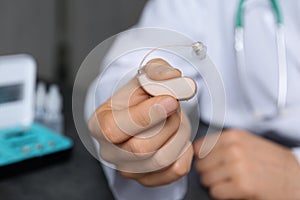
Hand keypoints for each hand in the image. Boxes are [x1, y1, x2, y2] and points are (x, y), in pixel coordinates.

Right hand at [88, 58, 192, 185]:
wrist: (146, 113)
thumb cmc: (141, 96)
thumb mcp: (146, 76)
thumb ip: (157, 72)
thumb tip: (173, 78)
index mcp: (99, 125)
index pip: (114, 129)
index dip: (145, 115)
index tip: (170, 100)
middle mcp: (109, 152)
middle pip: (141, 149)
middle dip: (167, 123)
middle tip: (174, 106)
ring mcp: (128, 169)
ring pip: (162, 160)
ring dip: (179, 134)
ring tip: (176, 118)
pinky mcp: (148, 179)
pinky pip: (177, 169)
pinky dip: (185, 149)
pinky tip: (178, 135)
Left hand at [194, 129, 299, 199]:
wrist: (296, 179)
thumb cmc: (271, 162)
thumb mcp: (247, 143)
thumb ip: (224, 144)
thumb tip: (198, 150)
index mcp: (233, 136)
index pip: (199, 147)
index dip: (202, 158)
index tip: (209, 164)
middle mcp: (233, 148)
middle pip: (201, 165)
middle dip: (208, 172)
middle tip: (222, 176)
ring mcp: (237, 166)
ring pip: (206, 179)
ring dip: (215, 184)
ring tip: (230, 183)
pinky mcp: (242, 185)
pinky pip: (216, 192)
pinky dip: (222, 194)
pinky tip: (235, 190)